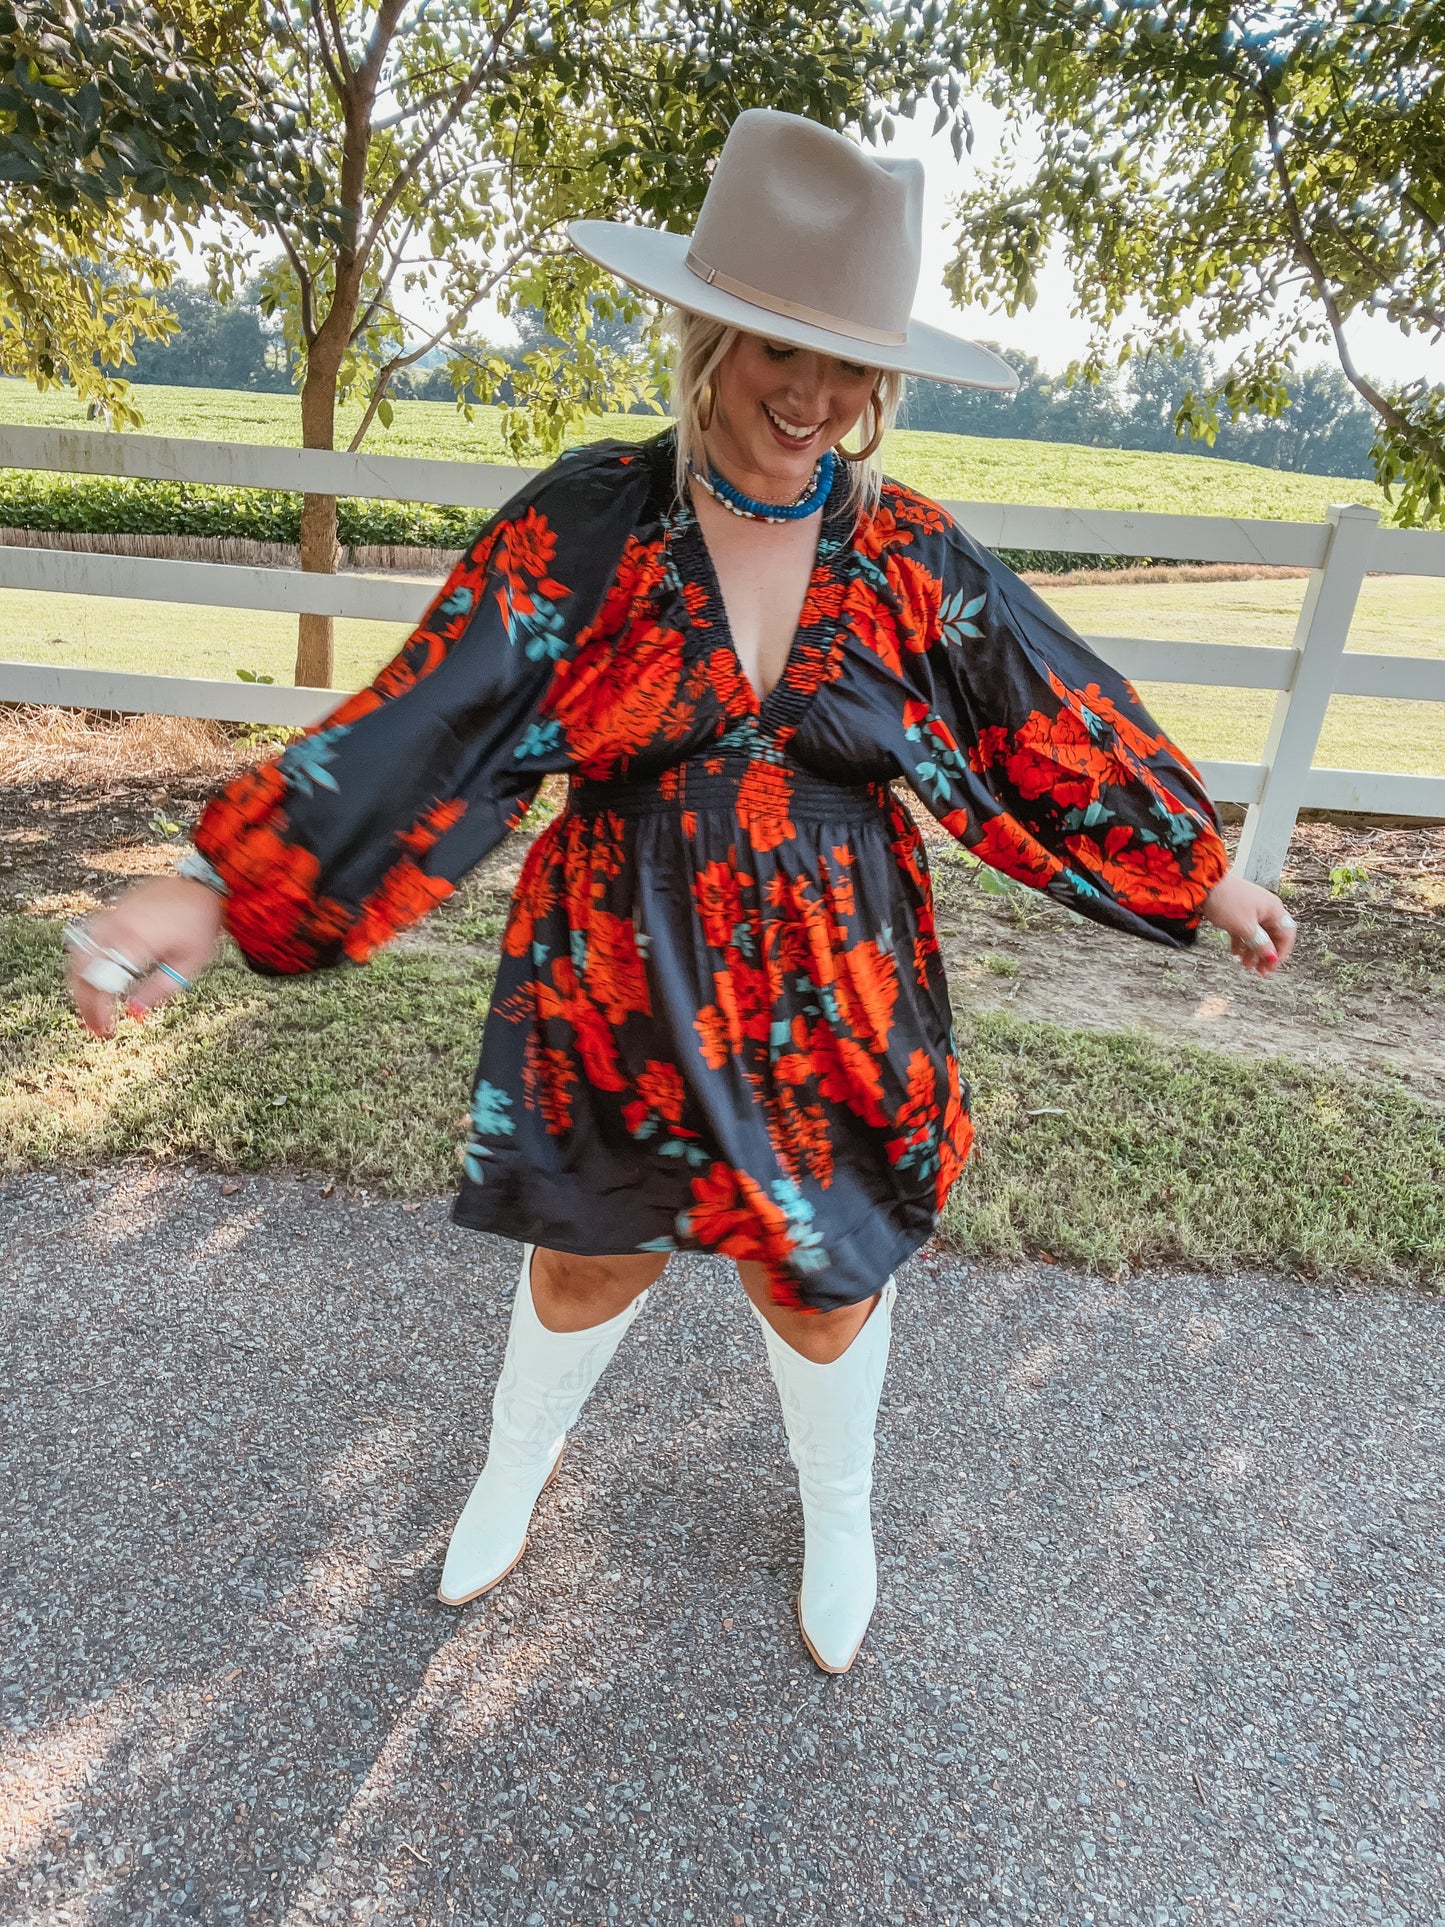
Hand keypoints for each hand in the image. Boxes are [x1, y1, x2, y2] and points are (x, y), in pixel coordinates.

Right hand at [65, 877, 226, 1038]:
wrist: (200, 887)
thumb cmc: (199, 923)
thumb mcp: (188, 963)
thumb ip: (161, 989)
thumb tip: (134, 1012)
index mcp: (136, 939)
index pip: (103, 981)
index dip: (99, 1009)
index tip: (106, 1029)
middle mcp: (116, 925)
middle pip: (82, 970)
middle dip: (85, 1003)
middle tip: (97, 1028)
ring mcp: (109, 916)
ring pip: (77, 956)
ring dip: (81, 986)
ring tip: (95, 1011)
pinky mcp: (109, 913)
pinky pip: (85, 943)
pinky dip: (84, 967)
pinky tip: (96, 985)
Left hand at [1201, 869, 1297, 976]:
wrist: (1204, 884)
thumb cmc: (1227, 901)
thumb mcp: (1245, 927)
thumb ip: (1260, 944)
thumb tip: (1271, 958)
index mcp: (1274, 909)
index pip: (1286, 934)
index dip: (1281, 952)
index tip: (1272, 966)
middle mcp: (1266, 908)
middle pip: (1272, 936)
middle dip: (1266, 954)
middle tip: (1259, 971)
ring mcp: (1252, 909)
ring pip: (1258, 935)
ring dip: (1253, 951)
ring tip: (1245, 965)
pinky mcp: (1239, 911)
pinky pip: (1245, 930)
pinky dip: (1242, 942)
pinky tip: (1236, 953)